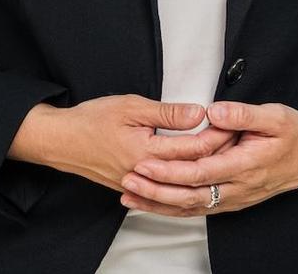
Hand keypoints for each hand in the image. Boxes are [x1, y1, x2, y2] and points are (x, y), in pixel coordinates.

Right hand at [8, 94, 238, 191]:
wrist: (61, 141)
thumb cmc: (91, 120)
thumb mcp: (130, 106)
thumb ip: (167, 113)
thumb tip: (198, 113)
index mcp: (147, 152)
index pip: (193, 148)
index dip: (216, 137)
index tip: (232, 126)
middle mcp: (146, 174)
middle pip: (191, 168)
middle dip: (216, 155)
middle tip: (236, 142)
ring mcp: (139, 184)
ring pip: (180, 183)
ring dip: (202, 172)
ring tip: (221, 159)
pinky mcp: (132, 187)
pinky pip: (165, 190)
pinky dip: (183, 184)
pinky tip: (194, 178)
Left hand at [119, 103, 297, 215]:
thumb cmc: (294, 133)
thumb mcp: (274, 116)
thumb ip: (243, 114)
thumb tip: (214, 111)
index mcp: (245, 165)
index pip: (201, 173)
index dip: (171, 171)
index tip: (145, 163)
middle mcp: (238, 188)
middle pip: (190, 195)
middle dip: (156, 190)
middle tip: (128, 180)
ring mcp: (235, 198)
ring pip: (192, 208)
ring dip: (159, 203)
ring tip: (130, 195)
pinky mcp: (231, 201)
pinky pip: (199, 209)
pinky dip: (173, 209)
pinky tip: (152, 205)